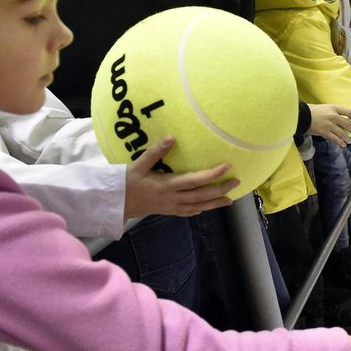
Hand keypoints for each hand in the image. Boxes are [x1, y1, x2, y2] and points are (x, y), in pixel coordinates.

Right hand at [124, 137, 238, 218]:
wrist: (113, 205)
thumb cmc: (124, 183)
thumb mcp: (137, 165)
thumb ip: (155, 152)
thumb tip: (171, 138)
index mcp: (167, 185)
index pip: (195, 180)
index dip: (213, 174)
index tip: (227, 166)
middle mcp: (172, 198)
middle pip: (201, 195)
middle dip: (220, 189)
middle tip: (237, 182)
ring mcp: (171, 207)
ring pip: (198, 206)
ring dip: (214, 202)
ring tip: (230, 199)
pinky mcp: (167, 211)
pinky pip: (187, 212)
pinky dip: (199, 210)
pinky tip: (205, 208)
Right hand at [308, 103, 350, 146]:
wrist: (302, 116)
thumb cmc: (312, 110)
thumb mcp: (325, 107)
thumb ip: (333, 112)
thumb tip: (341, 120)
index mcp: (334, 107)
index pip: (349, 111)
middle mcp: (333, 116)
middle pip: (348, 124)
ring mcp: (329, 125)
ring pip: (342, 133)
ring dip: (347, 138)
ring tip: (349, 141)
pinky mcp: (325, 132)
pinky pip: (335, 139)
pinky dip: (340, 142)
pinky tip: (343, 145)